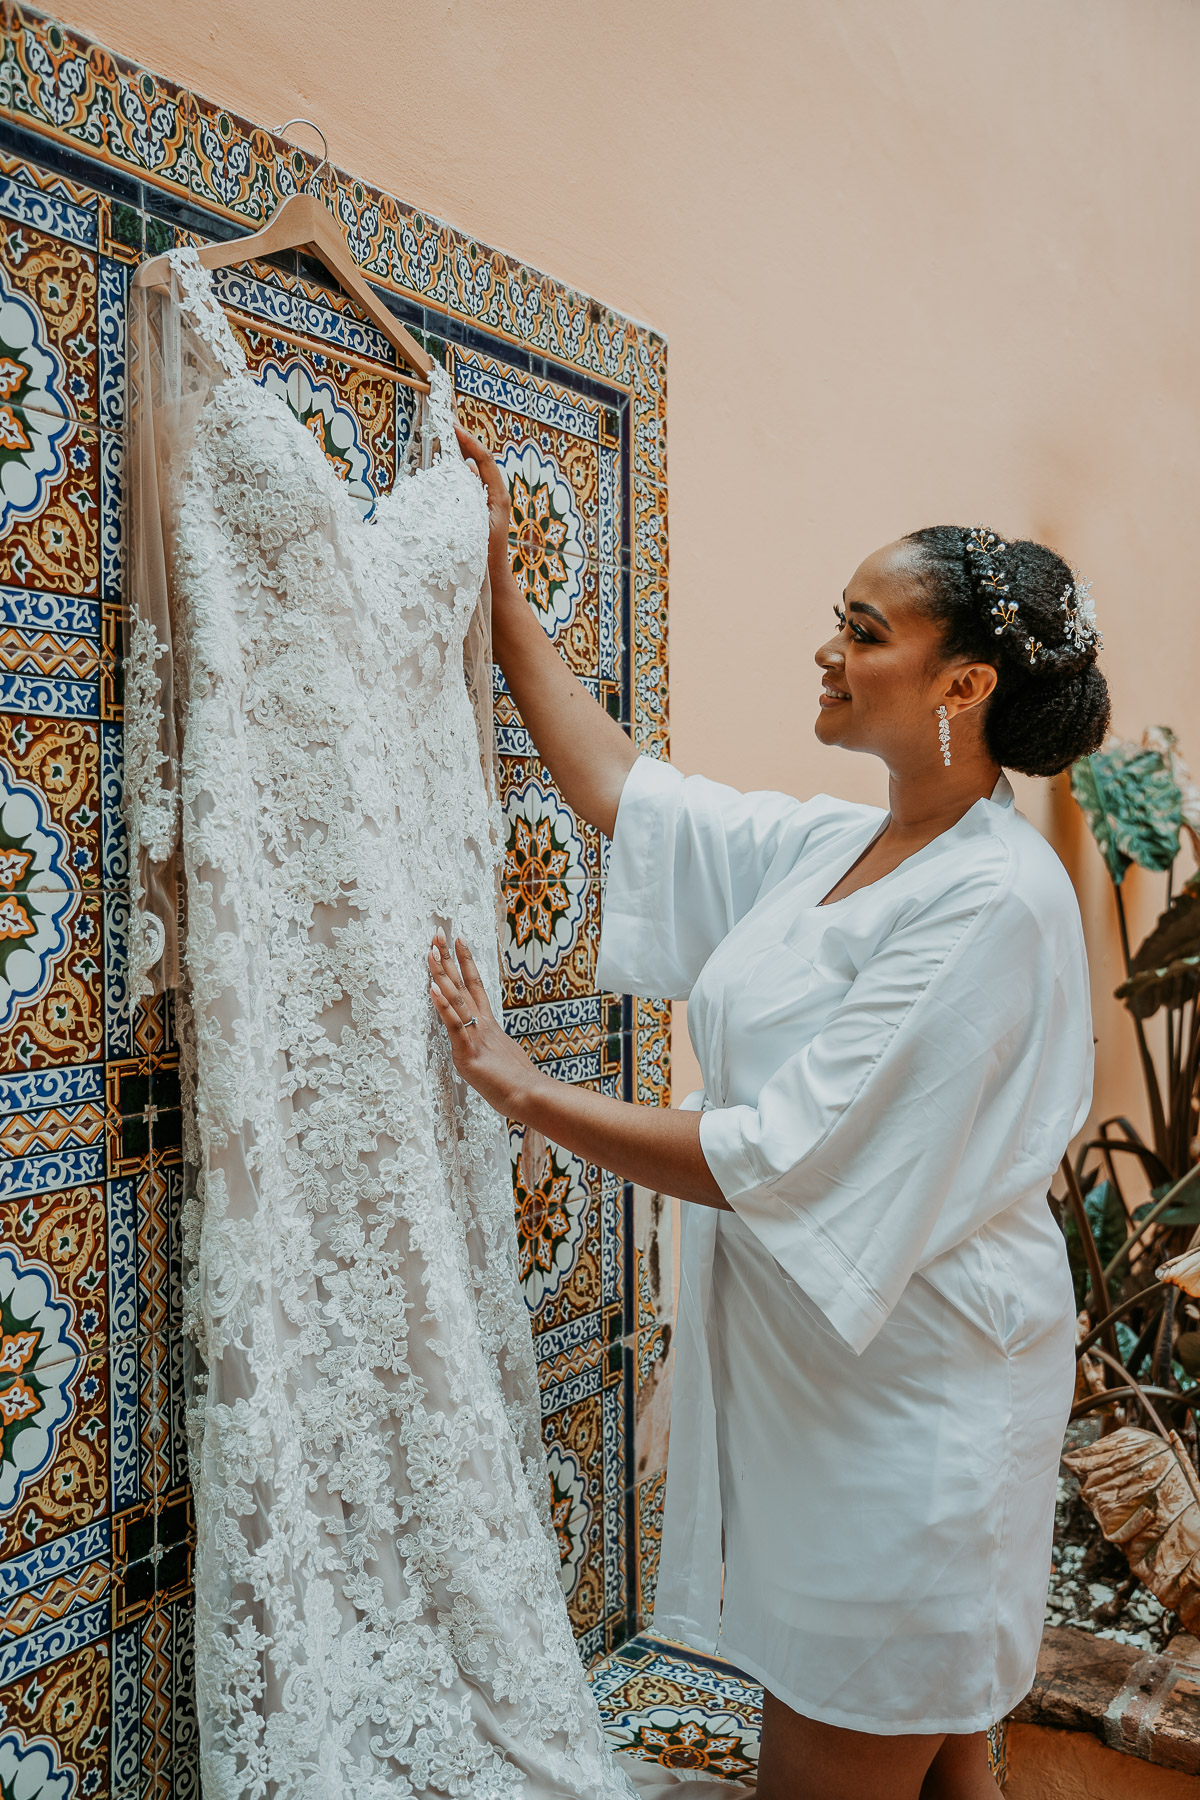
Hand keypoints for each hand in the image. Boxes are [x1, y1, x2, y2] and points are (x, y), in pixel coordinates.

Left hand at [427, 929, 537, 1116]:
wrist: (531, 1096)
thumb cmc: (520, 1085)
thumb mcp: (504, 1059)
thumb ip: (494, 1050)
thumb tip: (492, 1052)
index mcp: (489, 1025)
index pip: (475, 986)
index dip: (466, 962)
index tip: (458, 940)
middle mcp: (482, 1024)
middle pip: (463, 983)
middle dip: (447, 958)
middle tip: (437, 932)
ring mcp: (475, 1036)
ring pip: (456, 998)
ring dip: (440, 973)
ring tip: (430, 950)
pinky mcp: (469, 1052)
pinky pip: (454, 1024)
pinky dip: (442, 1005)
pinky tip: (431, 987)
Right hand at [454, 425, 510, 577]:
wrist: (492, 581)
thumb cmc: (485, 558)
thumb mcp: (478, 525)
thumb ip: (473, 498)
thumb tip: (464, 468)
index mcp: (498, 496)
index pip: (483, 459)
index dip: (468, 441)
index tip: (451, 426)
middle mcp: (494, 495)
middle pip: (479, 460)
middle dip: (463, 441)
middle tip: (445, 421)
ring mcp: (486, 502)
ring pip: (473, 470)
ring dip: (458, 453)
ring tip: (442, 437)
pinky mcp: (478, 510)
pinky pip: (467, 483)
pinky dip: (455, 471)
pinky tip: (442, 466)